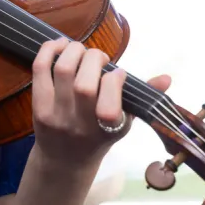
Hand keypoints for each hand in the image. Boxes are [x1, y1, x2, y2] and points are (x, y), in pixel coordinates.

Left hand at [31, 38, 171, 166]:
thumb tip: (167, 78)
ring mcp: (55, 114)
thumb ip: (142, 99)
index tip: (119, 73)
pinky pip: (39, 69)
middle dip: (94, 59)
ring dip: (74, 50)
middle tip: (99, 58)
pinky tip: (61, 45)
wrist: (63, 159)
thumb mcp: (123, 124)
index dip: (115, 78)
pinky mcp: (37, 106)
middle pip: (83, 83)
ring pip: (62, 70)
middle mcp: (79, 124)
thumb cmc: (98, 136)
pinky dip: (49, 50)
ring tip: (81, 50)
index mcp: (105, 129)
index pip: (109, 98)